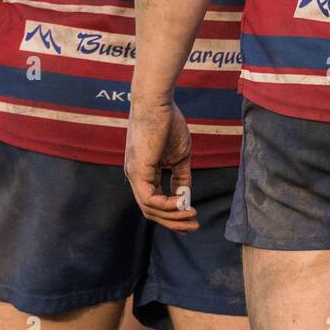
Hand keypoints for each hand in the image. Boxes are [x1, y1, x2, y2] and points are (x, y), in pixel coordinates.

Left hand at [125, 104, 198, 231]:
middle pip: (151, 211)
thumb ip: (181, 177)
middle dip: (174, 222)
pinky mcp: (138, 171)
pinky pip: (150, 199)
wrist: (158, 103)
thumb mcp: (179, 156)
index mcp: (144, 174)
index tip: (193, 217)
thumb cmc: (169, 124)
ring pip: (150, 209)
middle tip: (194, 226)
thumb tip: (186, 198)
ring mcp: (134, 175)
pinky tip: (182, 203)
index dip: (173, 214)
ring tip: (192, 215)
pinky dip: (167, 205)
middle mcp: (136, 177)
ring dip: (173, 217)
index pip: (155, 202)